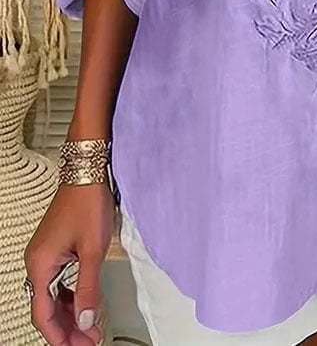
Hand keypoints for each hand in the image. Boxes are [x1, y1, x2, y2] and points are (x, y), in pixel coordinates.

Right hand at [24, 183, 115, 344]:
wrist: (88, 173)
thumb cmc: (88, 203)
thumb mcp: (93, 250)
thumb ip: (89, 288)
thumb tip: (88, 320)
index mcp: (40, 266)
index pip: (43, 315)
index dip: (61, 336)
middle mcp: (37, 262)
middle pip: (47, 308)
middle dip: (68, 328)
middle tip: (89, 341)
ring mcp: (45, 255)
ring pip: (53, 296)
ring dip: (71, 314)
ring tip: (91, 327)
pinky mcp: (55, 248)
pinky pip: (58, 282)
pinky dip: (71, 296)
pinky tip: (84, 304)